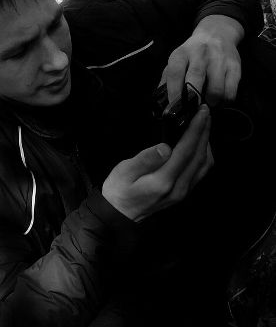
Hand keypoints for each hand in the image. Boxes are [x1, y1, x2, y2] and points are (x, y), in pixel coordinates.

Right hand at [102, 105, 211, 221]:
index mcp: (164, 180)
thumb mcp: (125, 171)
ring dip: (206, 142)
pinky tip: (199, 144)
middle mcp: (179, 187)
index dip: (196, 129)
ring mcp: (183, 192)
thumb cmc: (119, 189)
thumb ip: (146, 159)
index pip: (186, 150)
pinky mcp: (183, 192)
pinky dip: (204, 154)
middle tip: (205, 112)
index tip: (201, 112)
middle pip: (200, 156)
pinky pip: (200, 171)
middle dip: (205, 132)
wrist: (119, 214)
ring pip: (204, 165)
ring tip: (203, 124)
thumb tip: (165, 147)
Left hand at [163, 15, 242, 106]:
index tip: (174, 108)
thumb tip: (163, 102)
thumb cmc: (192, 53)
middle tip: (191, 110)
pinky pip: (231, 91)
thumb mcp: (177, 60)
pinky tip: (220, 98)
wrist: (217, 33)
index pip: (175, 73)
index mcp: (181, 53)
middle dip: (192, 99)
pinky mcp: (235, 66)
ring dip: (211, 102)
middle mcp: (200, 54)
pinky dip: (225, 100)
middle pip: (195, 78)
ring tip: (208, 103)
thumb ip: (167, 79)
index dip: (174, 92)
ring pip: (216, 89)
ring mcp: (219, 59)